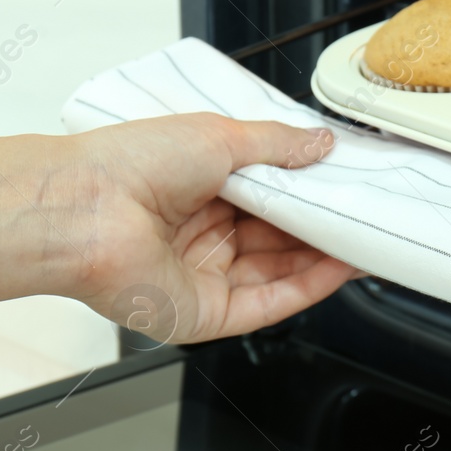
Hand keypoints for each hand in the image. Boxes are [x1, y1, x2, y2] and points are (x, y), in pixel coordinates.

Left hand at [60, 113, 361, 343]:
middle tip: (366, 211)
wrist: (84, 209)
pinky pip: (269, 303)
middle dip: (324, 226)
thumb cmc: (129, 165)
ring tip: (366, 236)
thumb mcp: (219, 136)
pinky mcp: (206, 314)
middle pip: (281, 237)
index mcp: (200, 190)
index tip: (349, 184)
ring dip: (326, 256)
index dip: (312, 193)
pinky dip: (309, 286)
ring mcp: (205, 276)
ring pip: (282, 271)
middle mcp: (203, 235)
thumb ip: (278, 144)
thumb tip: (320, 142)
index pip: (272, 197)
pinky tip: (341, 267)